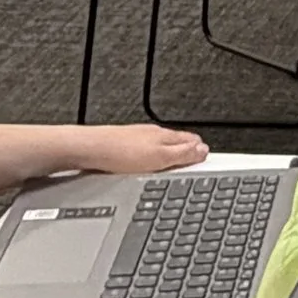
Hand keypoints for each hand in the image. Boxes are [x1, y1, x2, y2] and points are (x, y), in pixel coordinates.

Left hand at [87, 124, 207, 175]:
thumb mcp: (158, 157)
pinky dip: (153, 156)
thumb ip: (181, 154)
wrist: (89, 150)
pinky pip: (145, 150)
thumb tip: (203, 149)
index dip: (200, 148)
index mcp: (163, 136)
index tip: (207, 155)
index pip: (190, 139)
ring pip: (160, 145)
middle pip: (176, 141)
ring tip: (177, 161)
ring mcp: (137, 139)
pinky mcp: (124, 146)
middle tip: (197, 157)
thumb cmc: (120, 152)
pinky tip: (149, 163)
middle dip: (187, 149)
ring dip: (171, 152)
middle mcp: (151, 134)